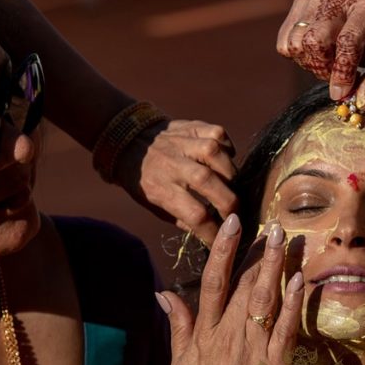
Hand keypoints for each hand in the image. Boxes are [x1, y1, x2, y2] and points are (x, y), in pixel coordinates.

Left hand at [113, 119, 238, 244]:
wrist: (127, 139)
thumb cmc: (144, 180)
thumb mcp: (155, 206)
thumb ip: (184, 220)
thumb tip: (214, 233)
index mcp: (160, 188)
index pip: (195, 214)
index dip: (214, 231)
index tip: (223, 238)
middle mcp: (172, 164)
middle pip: (208, 183)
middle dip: (230, 203)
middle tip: (236, 213)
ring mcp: (183, 142)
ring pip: (215, 153)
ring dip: (230, 173)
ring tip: (232, 185)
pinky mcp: (192, 126)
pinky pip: (218, 134)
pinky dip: (228, 147)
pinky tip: (225, 159)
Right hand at [163, 215, 304, 364]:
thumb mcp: (179, 363)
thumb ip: (178, 325)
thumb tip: (163, 293)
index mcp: (204, 332)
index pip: (213, 280)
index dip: (224, 249)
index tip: (235, 222)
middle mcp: (227, 334)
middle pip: (245, 283)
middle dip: (260, 251)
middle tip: (275, 224)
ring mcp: (252, 348)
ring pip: (265, 298)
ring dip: (277, 266)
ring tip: (287, 238)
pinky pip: (286, 327)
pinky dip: (293, 302)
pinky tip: (301, 278)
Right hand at [276, 0, 364, 106]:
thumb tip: (359, 103)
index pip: (349, 40)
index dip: (342, 71)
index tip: (340, 93)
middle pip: (314, 40)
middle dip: (323, 68)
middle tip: (337, 75)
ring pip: (296, 42)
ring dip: (310, 64)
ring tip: (330, 63)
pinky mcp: (301, 2)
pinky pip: (285, 42)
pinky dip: (298, 56)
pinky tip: (318, 54)